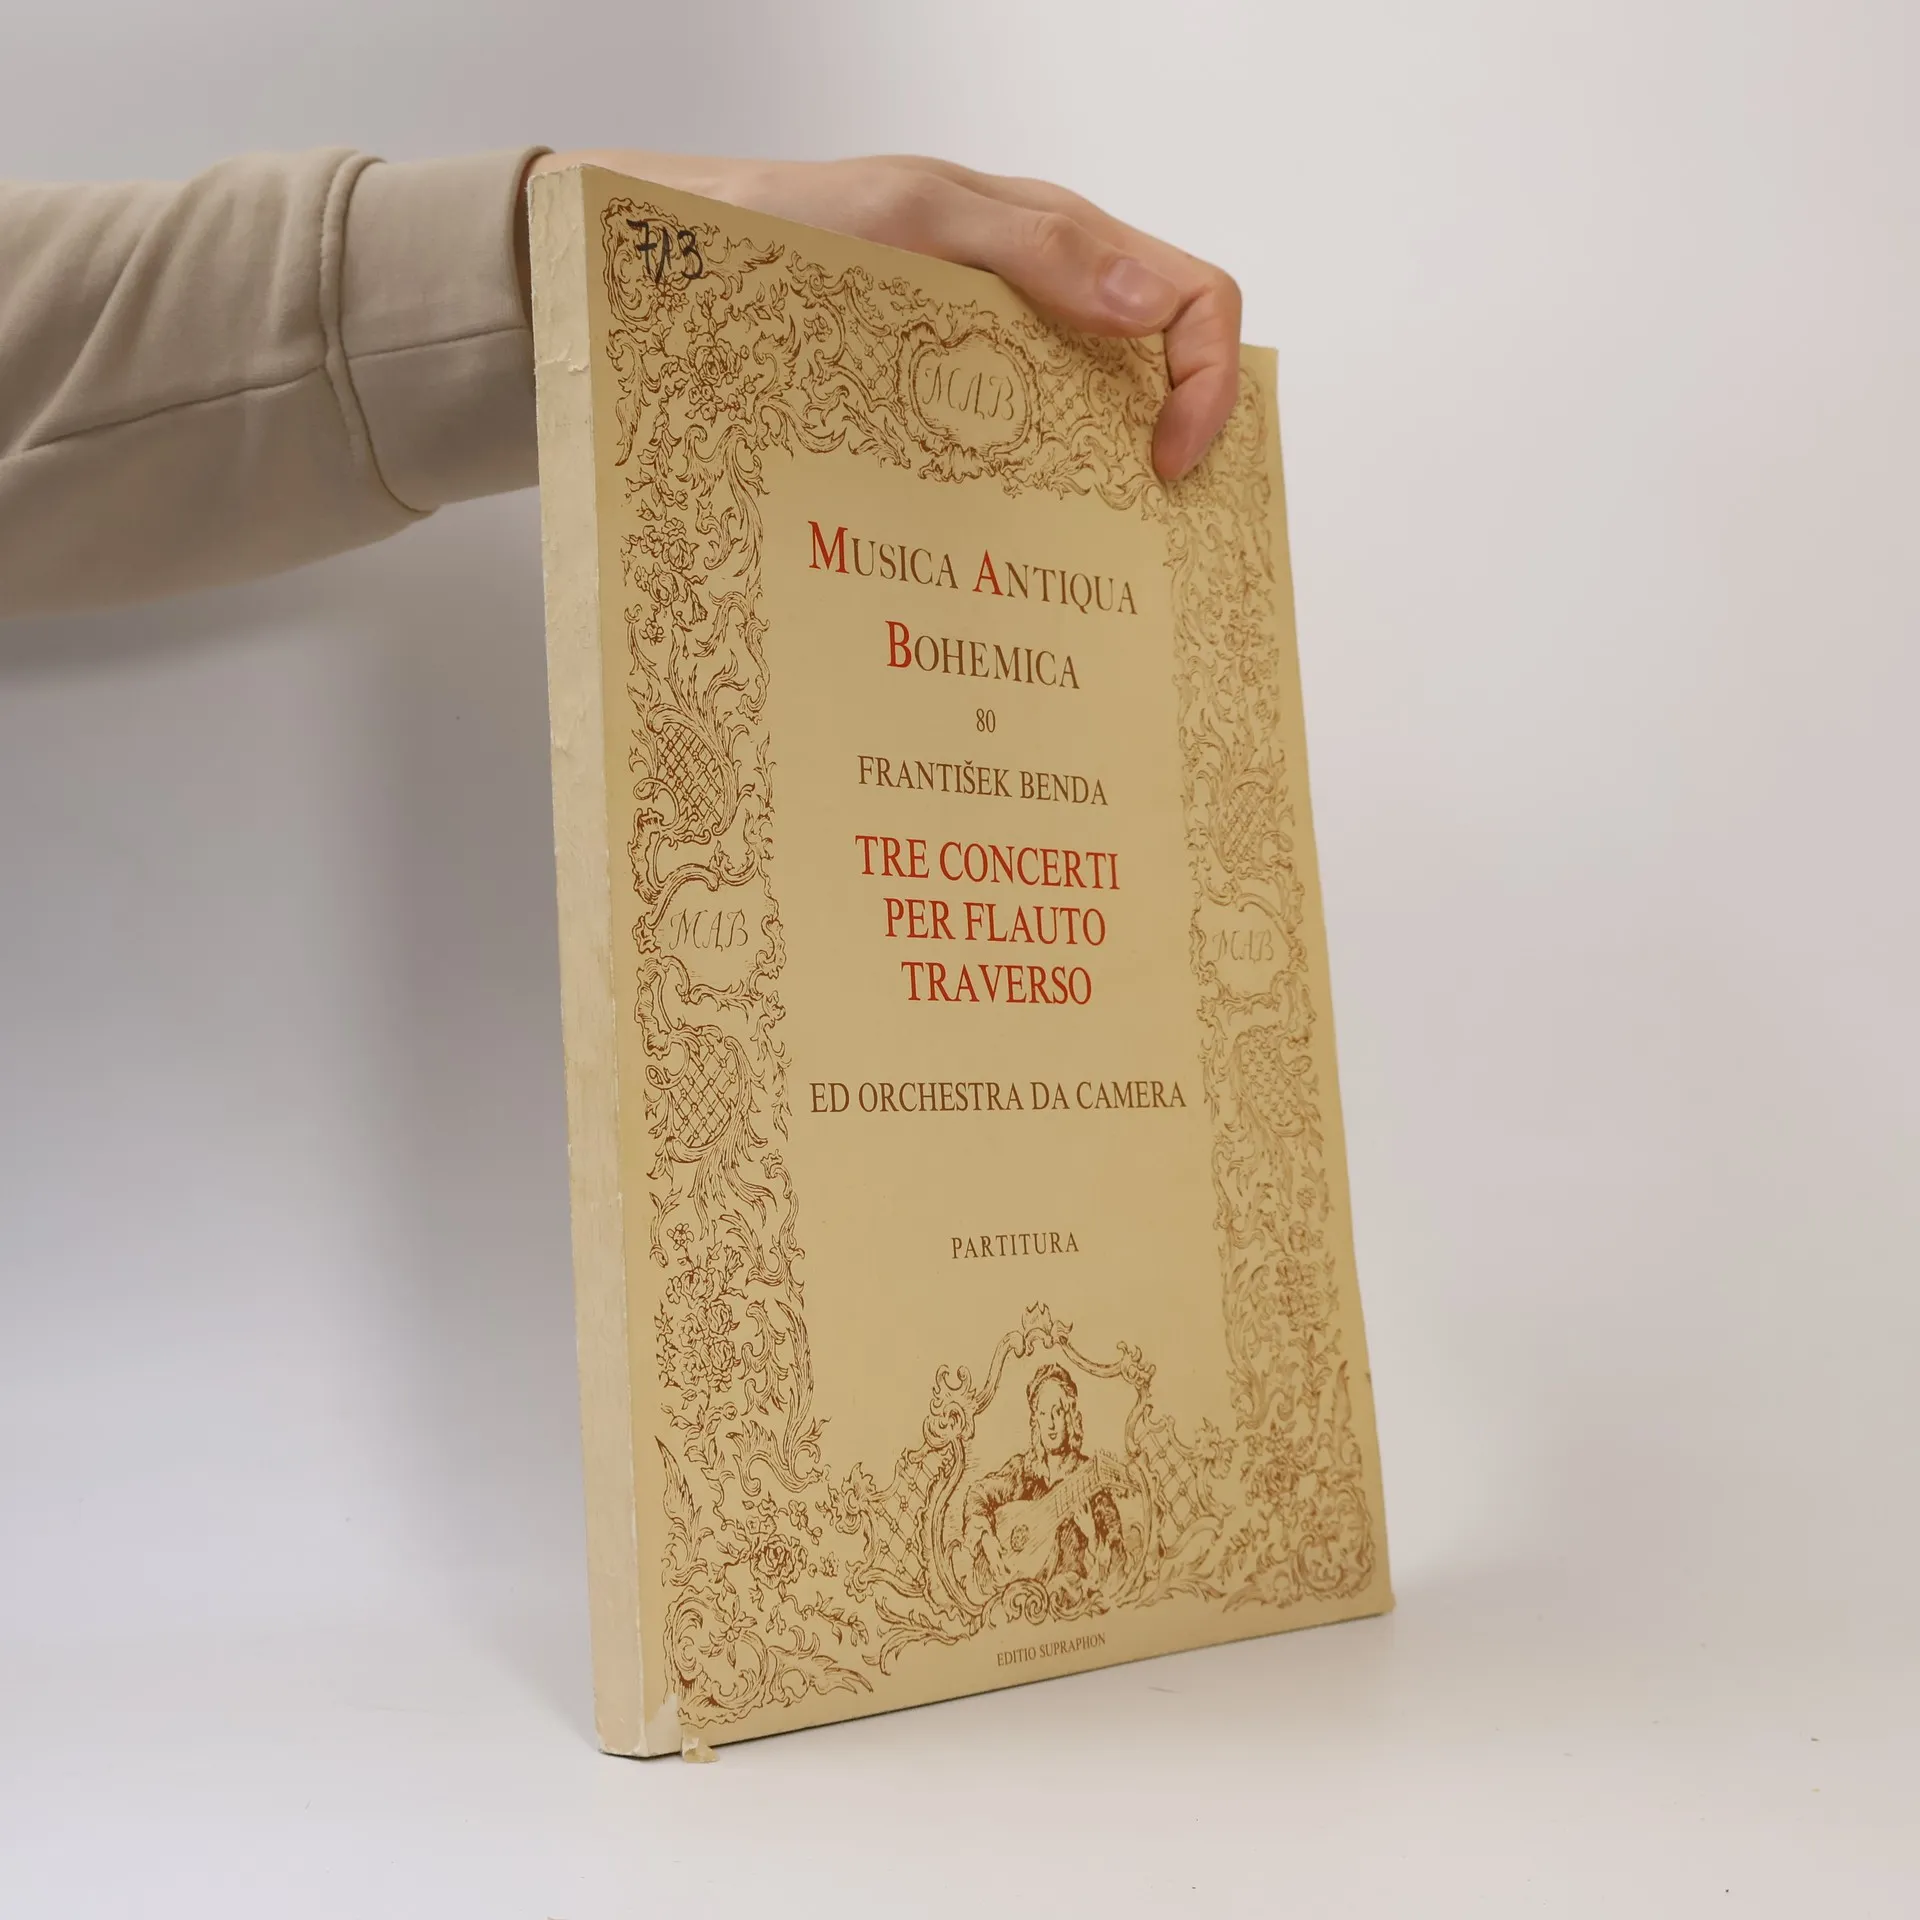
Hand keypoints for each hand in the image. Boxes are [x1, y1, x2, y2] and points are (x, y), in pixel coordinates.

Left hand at [529, 150, 1242, 480]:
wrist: (671, 271)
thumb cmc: (777, 226)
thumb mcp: (913, 214)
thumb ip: (1037, 247)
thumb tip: (1148, 311)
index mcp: (1057, 240)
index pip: (1193, 297)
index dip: (1209, 380)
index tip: (1167, 465)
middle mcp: (1038, 304)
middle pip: (1156, 372)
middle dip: (1176, 446)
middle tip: (1147, 530)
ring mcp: (990, 364)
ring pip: (1093, 425)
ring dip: (1107, 493)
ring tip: (1088, 561)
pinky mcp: (941, 412)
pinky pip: (1020, 454)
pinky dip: (1039, 503)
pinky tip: (1015, 546)